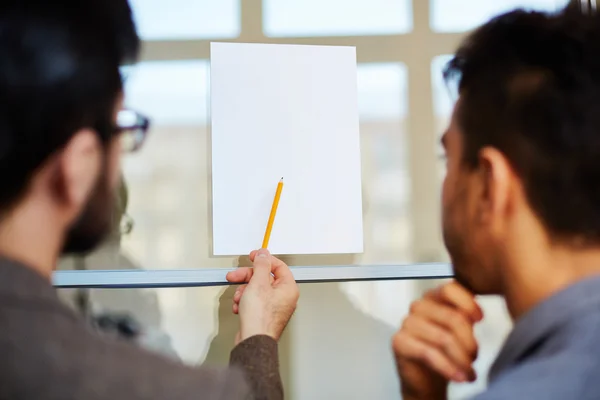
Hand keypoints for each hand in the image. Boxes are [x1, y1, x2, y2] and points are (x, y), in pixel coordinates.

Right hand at [226, 249, 298, 343]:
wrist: (252, 340)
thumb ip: (261, 265)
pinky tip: (239, 307)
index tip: (253, 256)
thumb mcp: (258, 283)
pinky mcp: (263, 314)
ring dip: (243, 291)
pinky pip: (253, 301)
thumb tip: (264, 254)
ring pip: (256, 289)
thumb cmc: (260, 318)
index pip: (278, 266)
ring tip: (239, 298)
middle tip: (235, 276)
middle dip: (247, 277)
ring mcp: (274, 307)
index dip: (264, 259)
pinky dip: (244, 302)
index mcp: (288, 288)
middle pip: (264, 278)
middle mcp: (283, 297)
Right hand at [392, 282, 482, 399]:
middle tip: (474, 357)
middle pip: (452, 317)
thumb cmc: (445, 353)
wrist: (426, 380)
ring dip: (461, 359)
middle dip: (469, 341)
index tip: (479, 319)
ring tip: (469, 372)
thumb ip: (465, 316)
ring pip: (443, 337)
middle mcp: (418, 307)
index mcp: (433, 298)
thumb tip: (477, 314)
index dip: (468, 303)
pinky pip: (429, 353)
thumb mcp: (461, 330)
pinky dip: (449, 368)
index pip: (449, 288)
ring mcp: (407, 323)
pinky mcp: (399, 342)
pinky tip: (459, 377)